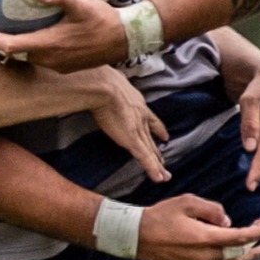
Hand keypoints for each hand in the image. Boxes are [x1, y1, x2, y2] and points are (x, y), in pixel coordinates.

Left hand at [0, 0, 130, 71]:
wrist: (125, 40)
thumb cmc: (103, 21)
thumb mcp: (83, 5)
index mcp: (50, 45)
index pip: (13, 47)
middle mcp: (50, 59)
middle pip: (16, 56)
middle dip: (0, 47)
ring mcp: (58, 66)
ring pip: (28, 61)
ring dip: (15, 52)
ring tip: (2, 39)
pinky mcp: (65, 67)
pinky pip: (41, 62)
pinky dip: (29, 55)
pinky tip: (29, 44)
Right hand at [80, 67, 169, 182]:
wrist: (103, 86)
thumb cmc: (101, 81)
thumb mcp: (109, 83)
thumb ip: (106, 88)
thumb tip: (94, 86)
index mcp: (137, 104)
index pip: (150, 120)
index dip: (158, 129)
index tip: (164, 136)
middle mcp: (141, 117)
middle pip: (151, 138)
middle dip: (157, 150)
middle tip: (164, 161)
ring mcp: (138, 129)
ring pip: (150, 151)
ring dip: (158, 164)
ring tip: (164, 174)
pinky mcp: (132, 140)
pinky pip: (145, 158)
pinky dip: (153, 169)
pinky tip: (160, 179)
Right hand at [133, 194, 259, 259]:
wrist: (137, 237)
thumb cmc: (161, 216)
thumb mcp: (187, 202)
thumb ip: (212, 209)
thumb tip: (227, 220)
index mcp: (206, 237)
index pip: (240, 237)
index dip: (258, 233)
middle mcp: (205, 257)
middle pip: (239, 253)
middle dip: (256, 244)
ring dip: (248, 259)